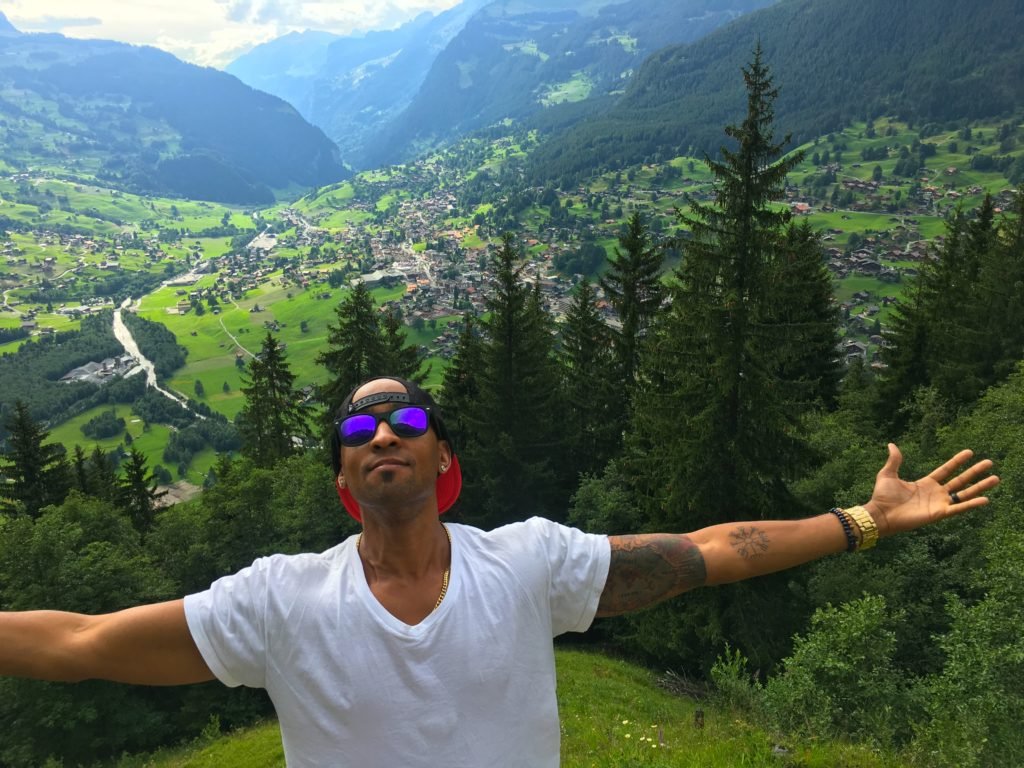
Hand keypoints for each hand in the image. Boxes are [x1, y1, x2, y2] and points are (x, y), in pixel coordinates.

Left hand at [866, 443, 998, 537]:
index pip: (946, 470)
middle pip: (960, 480)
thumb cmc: (883, 496)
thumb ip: (894, 460)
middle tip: (989, 462)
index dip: (957, 461)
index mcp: (926, 483)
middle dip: (975, 472)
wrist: (880, 514)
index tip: (970, 452)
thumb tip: (891, 444)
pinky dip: (972, 505)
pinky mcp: (939, 514)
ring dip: (980, 487)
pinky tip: (985, 499)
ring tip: (995, 479)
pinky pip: (959, 509)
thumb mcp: (888, 474)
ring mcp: (939, 504)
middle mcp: (936, 493)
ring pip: (964, 494)